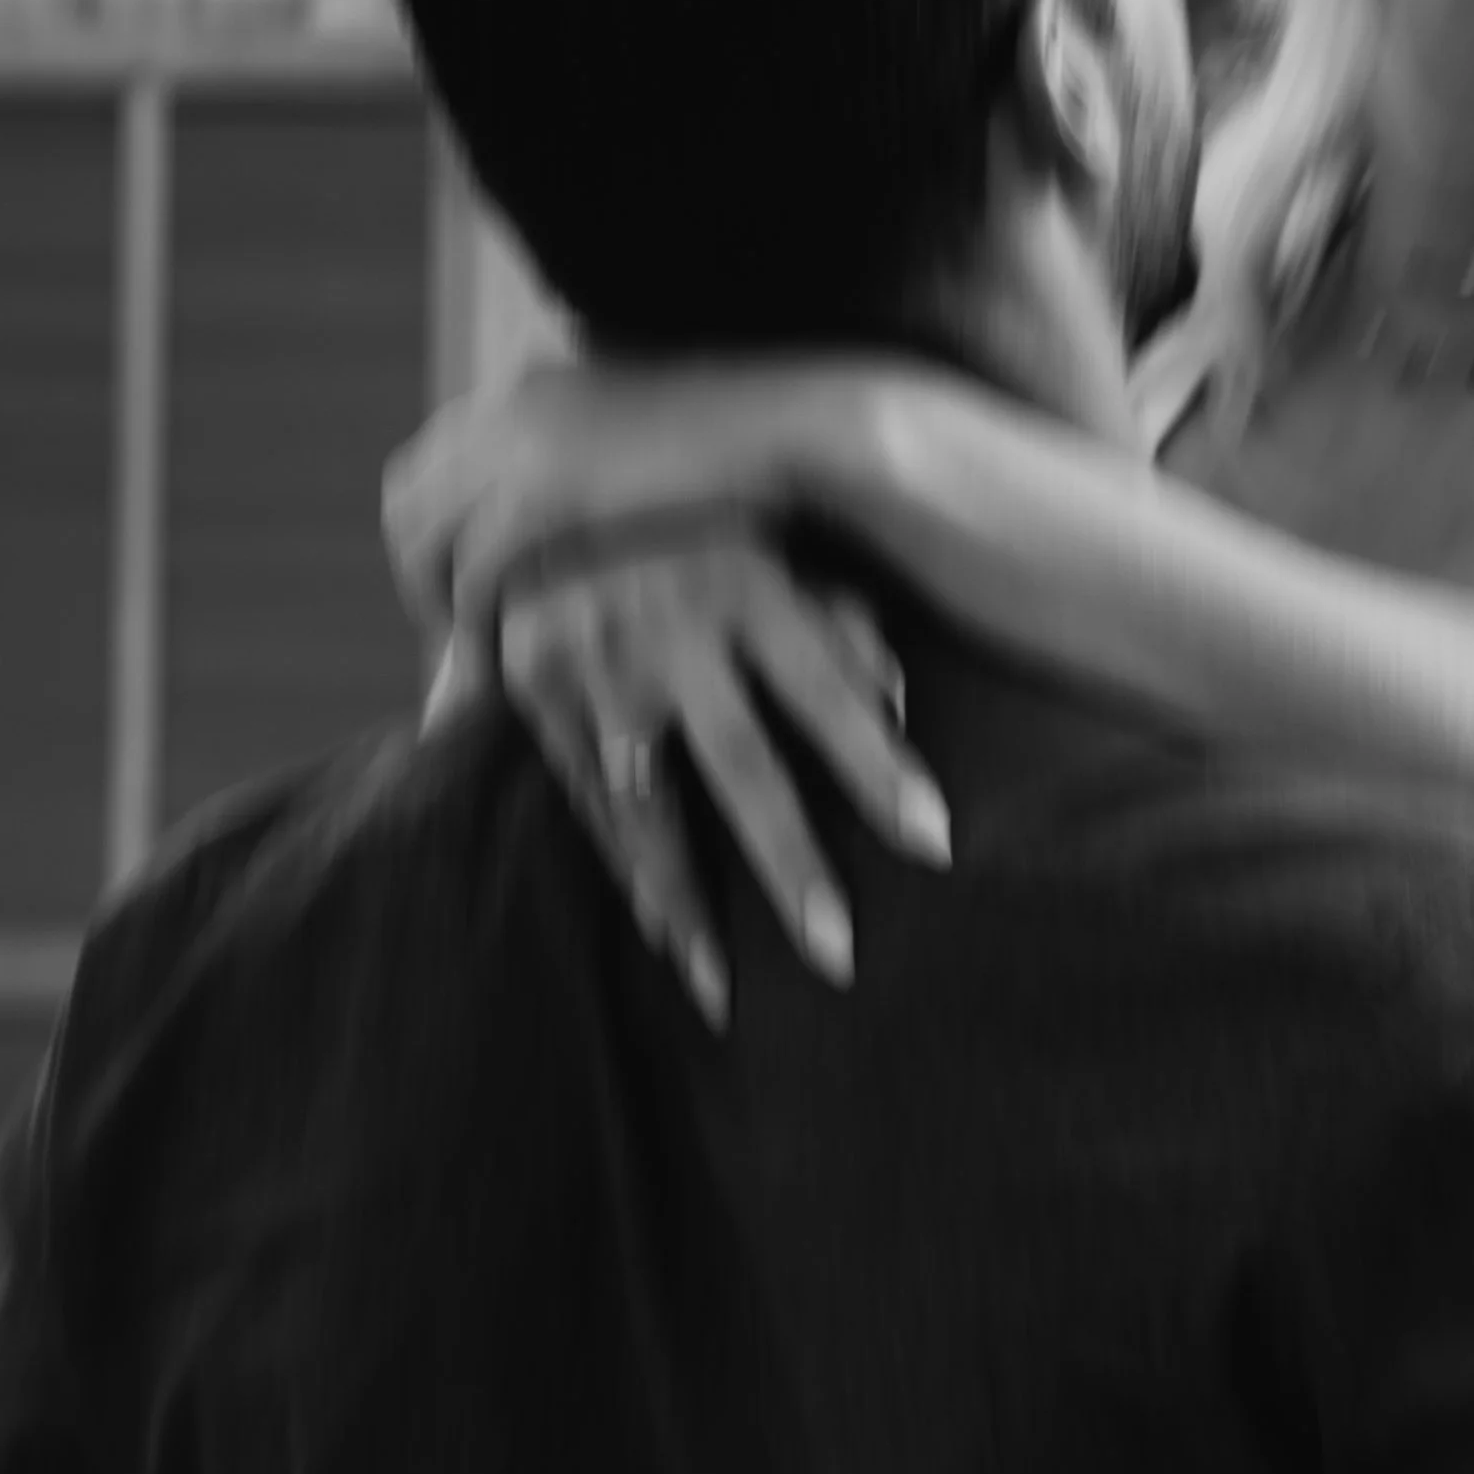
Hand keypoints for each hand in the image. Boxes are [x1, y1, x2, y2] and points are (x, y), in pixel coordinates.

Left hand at [384, 357, 871, 655]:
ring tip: (472, 660)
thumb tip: (572, 507)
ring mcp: (521, 445)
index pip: (432, 459)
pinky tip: (503, 663)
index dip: (431, 532)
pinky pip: (476, 573)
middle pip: (408, 497)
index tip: (455, 587)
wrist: (792, 429)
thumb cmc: (747, 449)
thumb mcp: (650, 439)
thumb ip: (598, 460)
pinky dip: (478, 624)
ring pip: (427, 540)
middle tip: (450, 632)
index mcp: (530, 384)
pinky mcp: (545, 495)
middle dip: (417, 572)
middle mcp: (510, 404)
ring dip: (438, 605)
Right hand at [497, 528, 951, 1027]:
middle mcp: (670, 629)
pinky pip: (591, 803)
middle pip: (744, 767)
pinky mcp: (538, 692)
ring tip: (724, 993)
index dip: (880, 766)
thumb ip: (838, 617)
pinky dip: (628, 872)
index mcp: (745, 584)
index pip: (829, 689)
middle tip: (839, 958)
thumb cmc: (693, 519)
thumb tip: (903, 697)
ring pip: (652, 807)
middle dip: (791, 868)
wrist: (538, 479)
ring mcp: (597, 664)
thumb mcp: (770, 541)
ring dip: (688, 905)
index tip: (935, 842)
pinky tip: (663, 937)